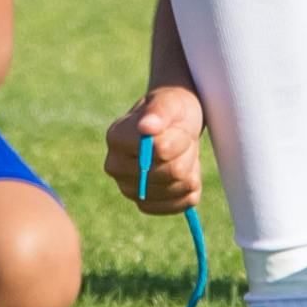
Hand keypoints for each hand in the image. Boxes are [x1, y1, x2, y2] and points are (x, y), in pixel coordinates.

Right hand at [105, 86, 205, 216]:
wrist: (175, 123)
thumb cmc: (172, 109)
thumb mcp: (170, 102)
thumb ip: (158, 112)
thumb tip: (145, 128)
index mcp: (116, 138)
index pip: (160, 150)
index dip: (178, 139)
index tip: (175, 127)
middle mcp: (115, 167)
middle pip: (172, 172)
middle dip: (186, 154)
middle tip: (182, 140)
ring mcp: (128, 189)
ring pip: (178, 188)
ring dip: (190, 170)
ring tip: (182, 154)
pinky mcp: (145, 205)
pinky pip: (179, 205)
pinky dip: (190, 189)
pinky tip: (184, 173)